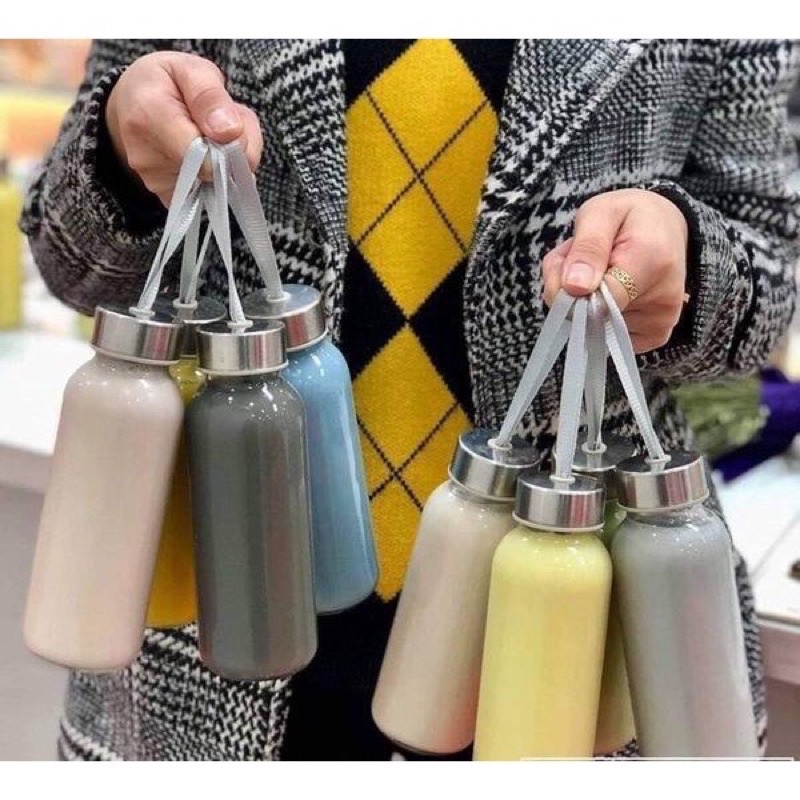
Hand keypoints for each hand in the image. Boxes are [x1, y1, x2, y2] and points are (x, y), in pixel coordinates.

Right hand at [105, 51, 263, 206]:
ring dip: (224, 164)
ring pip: (214, 185)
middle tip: (220, 128)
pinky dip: (214, 179)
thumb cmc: (166, 82)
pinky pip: (205, 196)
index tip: (232, 126)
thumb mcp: (191, 69)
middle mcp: (145, 154)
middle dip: (230, 152)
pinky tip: (202, 156)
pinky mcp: (164, 196)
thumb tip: (230, 131)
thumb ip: (211, 97)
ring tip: (206, 138)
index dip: (231, 144)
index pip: (204, 153)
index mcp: (149, 114)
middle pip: (213, 171)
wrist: (131, 102)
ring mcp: (153, 180)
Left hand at [542, 188, 688, 352]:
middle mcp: (663, 301)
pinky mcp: (653, 338)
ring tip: (602, 272)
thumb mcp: (601, 212)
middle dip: (572, 290)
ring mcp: (659, 324)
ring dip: (584, 300)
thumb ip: (586, 248)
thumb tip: (574, 287)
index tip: (568, 262)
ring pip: (593, 327)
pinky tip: (609, 289)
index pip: (595, 300)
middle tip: (586, 261)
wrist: (667, 227)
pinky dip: (597, 316)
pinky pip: (606, 336)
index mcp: (652, 262)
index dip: (569, 287)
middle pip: (590, 316)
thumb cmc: (630, 217)